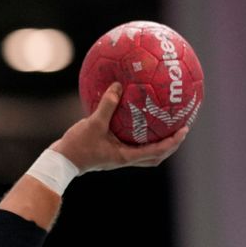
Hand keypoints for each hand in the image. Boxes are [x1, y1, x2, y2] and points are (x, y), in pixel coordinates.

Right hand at [50, 82, 188, 173]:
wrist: (61, 161)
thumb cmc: (77, 146)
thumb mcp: (93, 123)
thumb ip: (107, 104)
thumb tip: (118, 85)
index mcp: (126, 156)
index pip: (156, 151)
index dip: (172, 142)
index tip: (184, 130)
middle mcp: (125, 159)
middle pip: (156, 157)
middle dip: (170, 146)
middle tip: (180, 131)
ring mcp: (118, 158)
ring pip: (145, 155)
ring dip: (158, 145)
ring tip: (165, 129)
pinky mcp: (111, 154)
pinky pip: (132, 146)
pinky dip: (140, 138)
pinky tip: (137, 123)